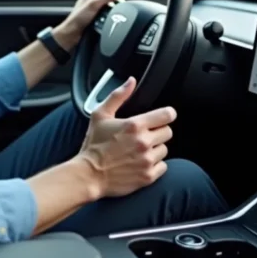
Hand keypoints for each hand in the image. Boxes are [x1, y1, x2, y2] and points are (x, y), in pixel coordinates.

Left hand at [54, 0, 126, 49]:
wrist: (72, 33)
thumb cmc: (78, 17)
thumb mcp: (96, 4)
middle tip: (120, 0)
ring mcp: (93, 6)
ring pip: (107, 2)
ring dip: (112, 5)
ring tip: (115, 9)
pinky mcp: (94, 14)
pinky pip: (105, 11)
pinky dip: (109, 13)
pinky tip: (110, 17)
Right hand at [76, 77, 175, 198]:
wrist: (89, 175)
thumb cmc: (94, 145)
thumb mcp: (100, 115)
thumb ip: (117, 96)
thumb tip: (131, 81)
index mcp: (134, 125)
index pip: (167, 115)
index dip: (167, 114)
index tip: (163, 116)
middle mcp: (144, 142)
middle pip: (167, 132)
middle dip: (158, 132)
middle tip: (144, 135)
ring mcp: (147, 160)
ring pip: (164, 150)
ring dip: (155, 149)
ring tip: (139, 151)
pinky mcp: (148, 176)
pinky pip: (163, 167)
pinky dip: (155, 165)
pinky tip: (141, 163)